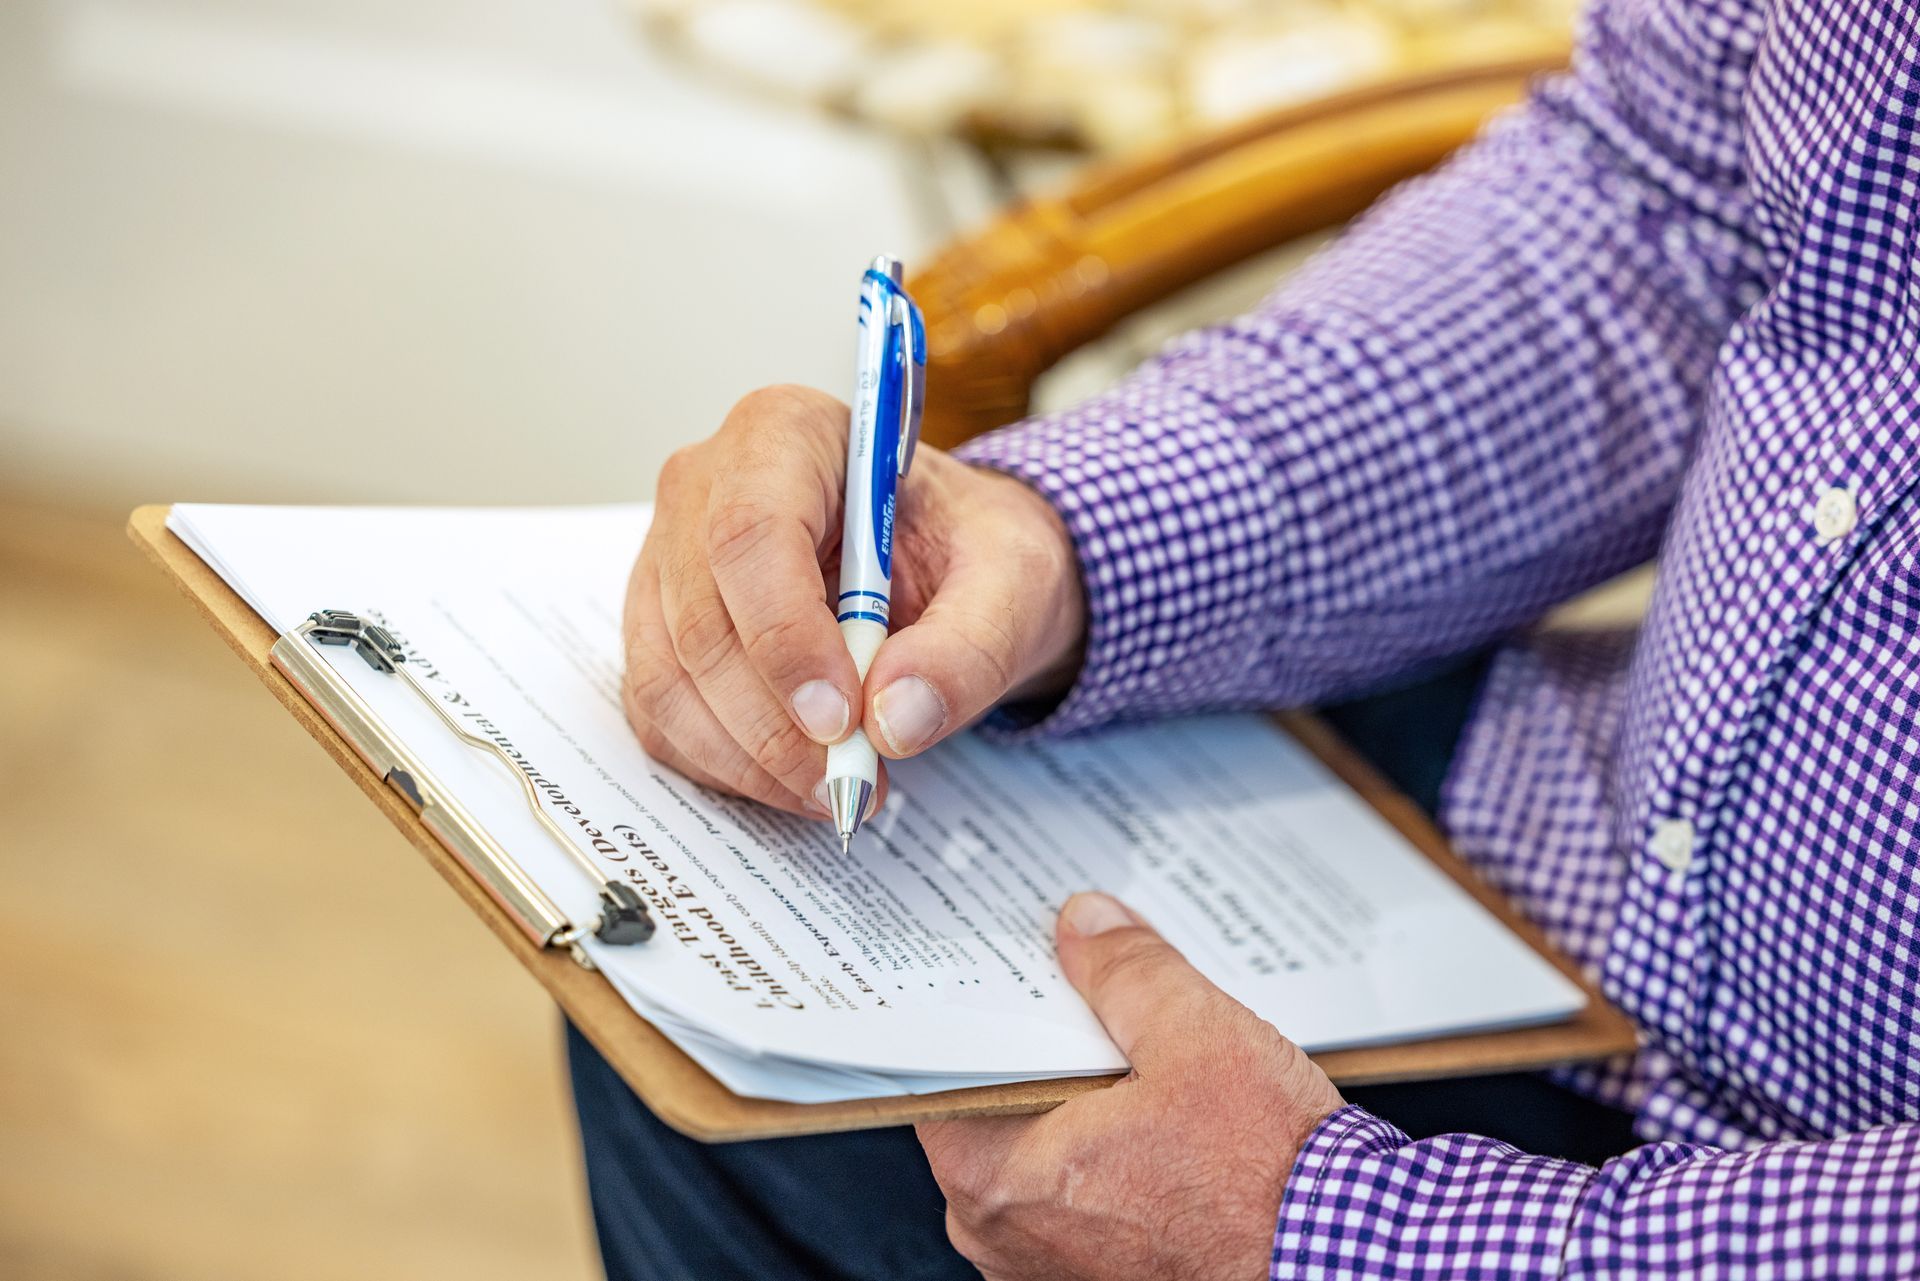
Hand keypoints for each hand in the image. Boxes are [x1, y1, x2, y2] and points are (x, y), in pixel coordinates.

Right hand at [622, 385, 1085, 815]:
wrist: (953, 568)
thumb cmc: (972, 550)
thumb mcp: (1011, 583)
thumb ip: (967, 647)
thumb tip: (896, 719)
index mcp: (787, 433)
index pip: (751, 533)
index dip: (785, 637)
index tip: (841, 719)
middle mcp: (706, 486)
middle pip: (701, 619)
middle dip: (774, 722)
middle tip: (852, 779)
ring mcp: (668, 561)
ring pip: (669, 677)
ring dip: (749, 757)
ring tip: (839, 788)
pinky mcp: (660, 631)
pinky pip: (663, 715)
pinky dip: (726, 766)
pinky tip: (796, 779)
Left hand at [918, 893, 1344, 1280]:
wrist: (1348, 1270)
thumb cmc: (1270, 1183)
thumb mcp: (1197, 1038)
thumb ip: (1126, 973)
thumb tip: (1085, 926)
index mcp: (998, 1178)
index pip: (951, 1072)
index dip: (988, 1014)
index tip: (1017, 974)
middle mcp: (1006, 1238)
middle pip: (1000, 1111)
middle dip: (1046, 1055)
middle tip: (1092, 998)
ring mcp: (1052, 1272)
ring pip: (1046, 1157)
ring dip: (1087, 1106)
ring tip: (1146, 1056)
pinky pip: (1087, 1200)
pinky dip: (1116, 1157)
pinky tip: (1171, 1118)